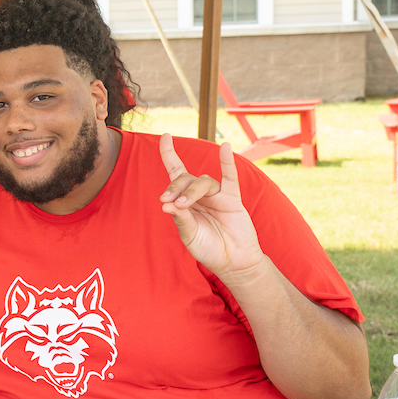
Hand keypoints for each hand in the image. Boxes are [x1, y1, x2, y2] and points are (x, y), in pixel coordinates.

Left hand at [159, 134, 263, 278]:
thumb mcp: (189, 235)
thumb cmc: (208, 248)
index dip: (169, 153)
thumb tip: (166, 204)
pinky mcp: (233, 199)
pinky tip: (225, 147)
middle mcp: (200, 194)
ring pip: (203, 181)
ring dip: (191, 191)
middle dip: (175, 187)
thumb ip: (180, 219)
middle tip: (168, 201)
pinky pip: (230, 177)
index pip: (175, 171)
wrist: (233, 262)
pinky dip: (227, 162)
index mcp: (185, 200)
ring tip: (184, 205)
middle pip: (185, 177)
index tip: (165, 136)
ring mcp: (217, 195)